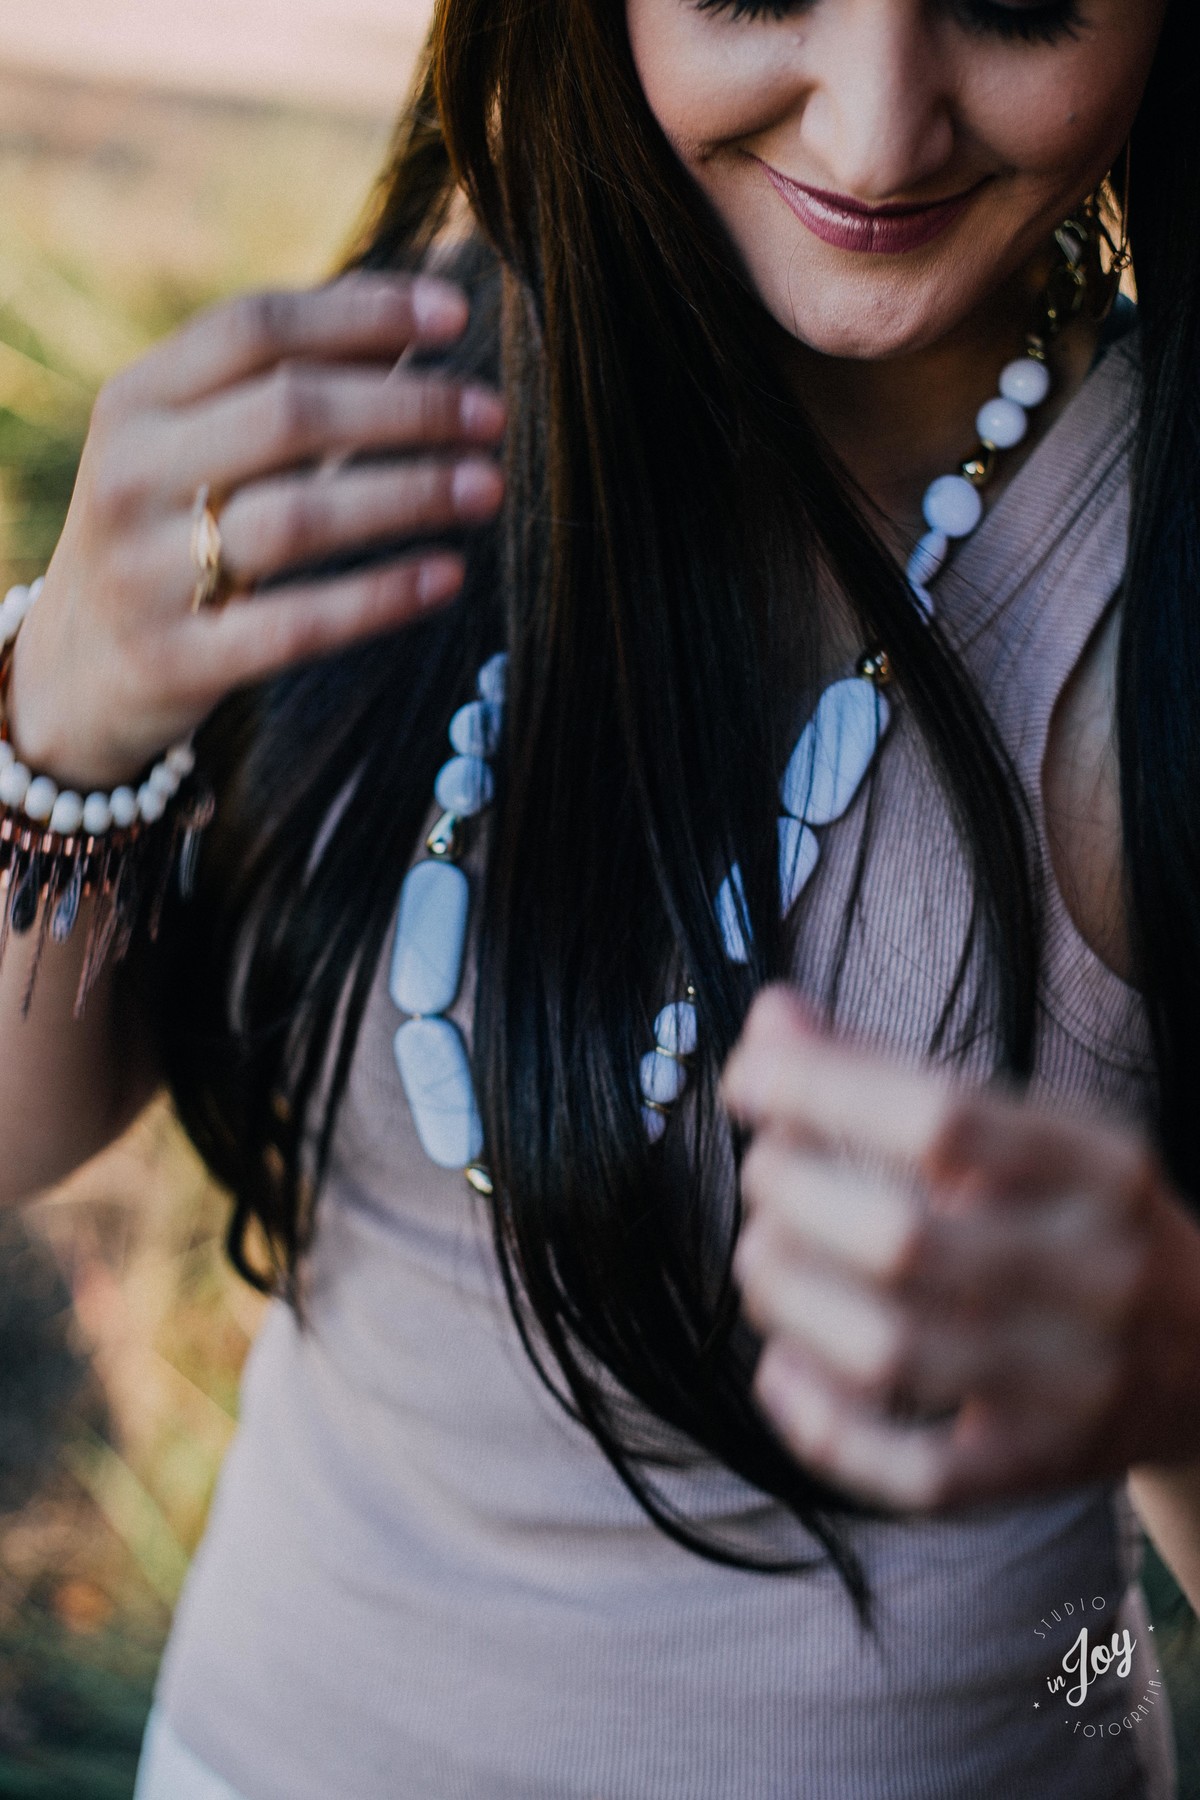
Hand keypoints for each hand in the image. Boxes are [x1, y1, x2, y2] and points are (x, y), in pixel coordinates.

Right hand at [7, 272, 505, 788]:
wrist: (74, 671)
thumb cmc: (166, 535)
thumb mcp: (191, 446)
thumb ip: (287, 383)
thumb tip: (415, 319)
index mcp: (135, 401)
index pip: (256, 329)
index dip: (363, 314)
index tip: (458, 320)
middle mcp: (131, 476)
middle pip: (289, 414)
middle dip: (408, 409)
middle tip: (493, 416)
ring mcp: (146, 572)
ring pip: (299, 516)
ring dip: (410, 495)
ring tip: (488, 488)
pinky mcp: (178, 659)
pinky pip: (297, 623)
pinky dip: (381, 596)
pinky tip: (448, 575)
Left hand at [722, 985, 1199, 1511]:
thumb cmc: (1078, 1223)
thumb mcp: (1024, 1134)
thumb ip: (889, 1075)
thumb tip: (769, 1020)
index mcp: (1099, 1168)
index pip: (942, 1117)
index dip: (822, 1090)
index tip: (747, 1076)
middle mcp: (1097, 1274)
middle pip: (904, 1241)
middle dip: (794, 1195)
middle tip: (763, 1171)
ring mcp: (1072, 1384)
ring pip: (892, 1353)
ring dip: (788, 1296)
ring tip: (762, 1254)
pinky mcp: (1037, 1468)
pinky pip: (912, 1473)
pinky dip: (820, 1425)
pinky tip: (778, 1369)